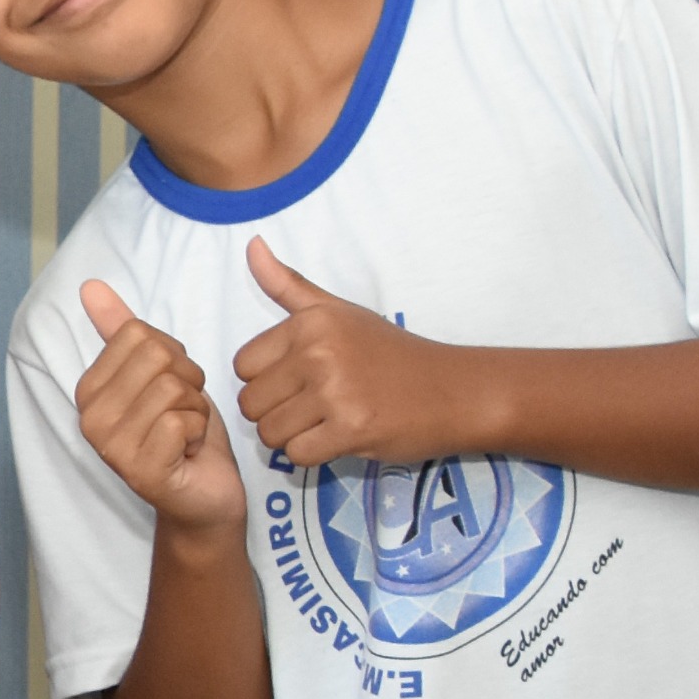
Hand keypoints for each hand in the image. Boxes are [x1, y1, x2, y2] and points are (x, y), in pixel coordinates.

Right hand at [76, 282, 247, 535]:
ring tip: (185, 434)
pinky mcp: (139, 469)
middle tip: (183, 413)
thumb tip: (90, 286)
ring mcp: (111, 447)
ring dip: (196, 410)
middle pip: (158, 358)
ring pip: (173, 389)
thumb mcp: (158, 374)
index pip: (139, 334)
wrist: (203, 495)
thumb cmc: (183, 433)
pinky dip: (199, 433)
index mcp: (89, 390)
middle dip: (188, 382)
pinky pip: (182, 421)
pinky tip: (188, 452)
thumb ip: (122, 331)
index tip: (171, 389)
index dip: (173, 356)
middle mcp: (91, 418)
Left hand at [231, 241, 483, 466]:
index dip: (266, 380)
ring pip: (269, 433)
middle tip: (315, 406)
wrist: (454, 391)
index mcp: (309, 322)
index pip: (243, 366)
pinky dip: (314, 454)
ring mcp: (335, 391)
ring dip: (292, 436)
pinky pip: (297, 455)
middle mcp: (319, 352)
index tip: (298, 379)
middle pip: (250, 404)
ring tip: (326, 421)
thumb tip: (252, 244)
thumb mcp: (339, 310)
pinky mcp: (351, 428)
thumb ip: (288, 285)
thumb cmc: (391, 353)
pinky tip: (340, 437)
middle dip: (275, 413)